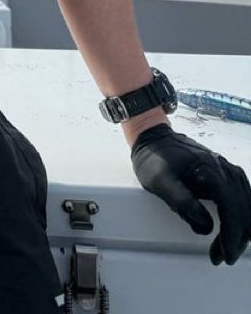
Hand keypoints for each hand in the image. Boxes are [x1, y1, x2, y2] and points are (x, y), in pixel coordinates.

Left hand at [131, 123, 250, 264]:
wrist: (152, 137)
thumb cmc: (154, 159)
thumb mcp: (160, 182)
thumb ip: (183, 203)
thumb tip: (207, 227)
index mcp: (210, 170)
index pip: (231, 207)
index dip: (231, 235)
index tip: (225, 255)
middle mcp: (224, 168)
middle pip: (242, 208)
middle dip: (236, 238)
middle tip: (222, 257)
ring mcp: (227, 169)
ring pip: (247, 203)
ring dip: (241, 229)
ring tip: (227, 248)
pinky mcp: (225, 172)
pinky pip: (243, 196)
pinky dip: (243, 215)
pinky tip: (237, 228)